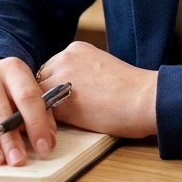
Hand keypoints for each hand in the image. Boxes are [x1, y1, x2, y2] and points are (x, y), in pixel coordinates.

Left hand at [37, 41, 157, 139]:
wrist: (144, 98)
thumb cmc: (132, 92)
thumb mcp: (102, 73)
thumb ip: (81, 77)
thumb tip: (68, 95)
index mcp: (77, 49)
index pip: (51, 70)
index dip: (54, 88)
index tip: (62, 101)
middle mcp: (65, 57)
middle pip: (40, 81)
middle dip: (46, 98)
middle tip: (56, 116)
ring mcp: (60, 76)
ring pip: (37, 97)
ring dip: (44, 111)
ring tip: (58, 126)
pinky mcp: (58, 99)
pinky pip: (40, 114)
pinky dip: (45, 124)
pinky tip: (57, 132)